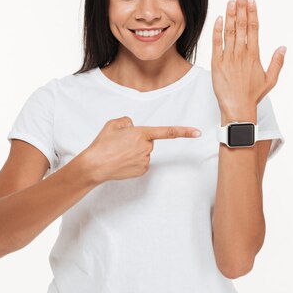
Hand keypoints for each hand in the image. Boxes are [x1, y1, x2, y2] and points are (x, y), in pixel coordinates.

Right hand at [81, 116, 201, 183]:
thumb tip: (132, 127)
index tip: (197, 132)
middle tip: (121, 143)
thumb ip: (126, 121)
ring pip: (144, 152)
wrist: (95, 165)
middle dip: (138, 141)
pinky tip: (122, 162)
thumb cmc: (102, 144)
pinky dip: (133, 161)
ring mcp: (145, 160)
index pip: (167, 132)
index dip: (184, 132)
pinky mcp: (142, 170)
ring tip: (118, 153)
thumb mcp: (113, 124)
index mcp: (141, 134)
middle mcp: (146, 147)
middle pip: (148, 142)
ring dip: (134, 152)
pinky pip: (141, 162)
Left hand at [211, 0, 285, 117]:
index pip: (254, 28)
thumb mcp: (270, 79)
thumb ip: (277, 62)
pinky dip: (218, 31)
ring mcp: (228, 58)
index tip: (251, 0)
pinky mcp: (217, 63)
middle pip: (242, 26)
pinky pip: (217, 44)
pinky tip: (220, 19)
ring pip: (230, 32)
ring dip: (230, 15)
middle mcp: (242, 53)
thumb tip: (283, 47)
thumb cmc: (253, 95)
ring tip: (231, 1)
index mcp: (254, 55)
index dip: (252, 12)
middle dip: (241, 8)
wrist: (237, 108)